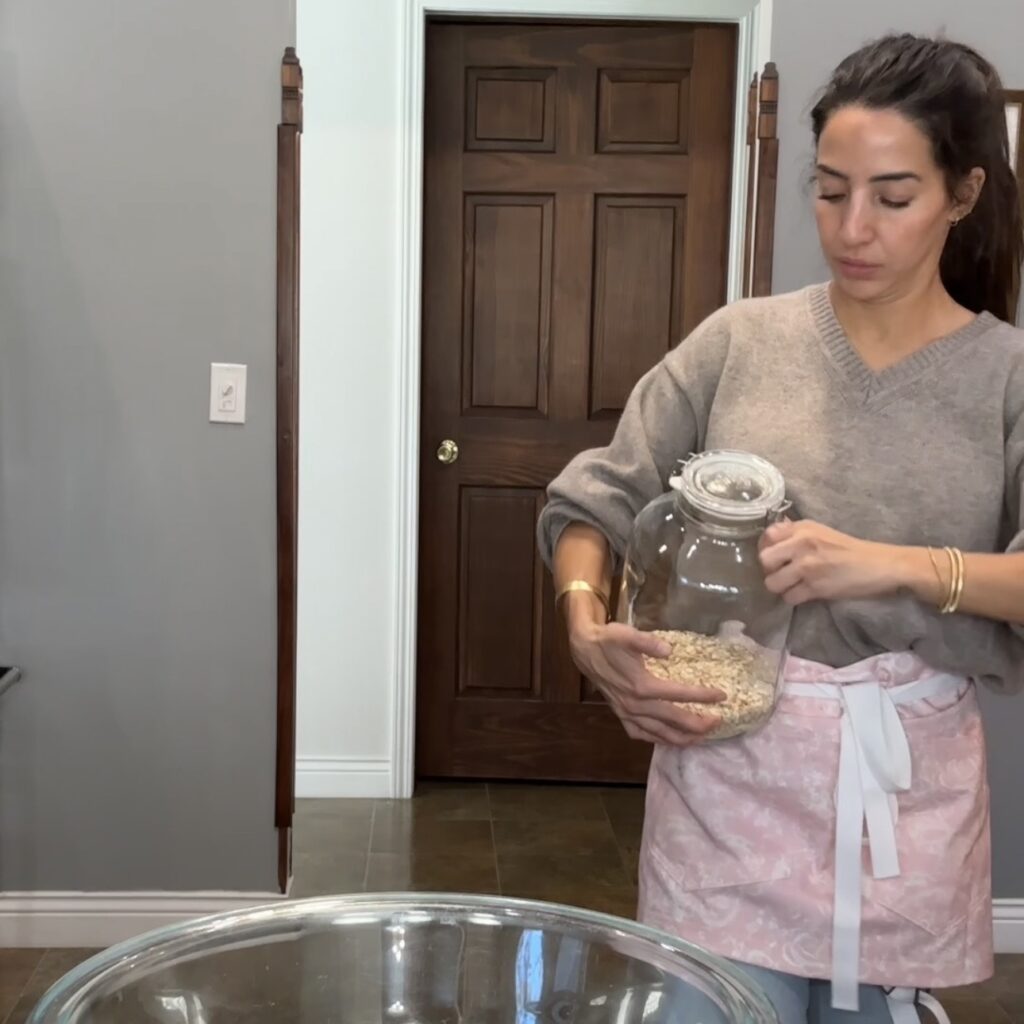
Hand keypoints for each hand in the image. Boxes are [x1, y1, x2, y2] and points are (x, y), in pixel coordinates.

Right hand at [565, 598, 723, 746]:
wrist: (584, 650)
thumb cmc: (609, 640)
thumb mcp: (626, 634)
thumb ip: (647, 642)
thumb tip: (669, 650)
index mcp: (641, 685)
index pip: (680, 694)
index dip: (703, 696)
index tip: (721, 696)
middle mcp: (636, 705)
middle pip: (674, 720)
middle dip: (699, 724)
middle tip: (719, 722)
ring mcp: (627, 713)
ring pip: (659, 733)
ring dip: (682, 738)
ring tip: (701, 738)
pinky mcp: (620, 716)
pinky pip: (642, 735)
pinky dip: (658, 740)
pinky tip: (668, 740)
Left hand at [759, 520, 897, 605]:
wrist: (881, 565)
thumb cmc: (851, 549)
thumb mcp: (822, 532)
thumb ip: (796, 533)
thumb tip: (772, 535)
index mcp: (804, 527)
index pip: (767, 535)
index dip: (767, 547)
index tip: (777, 555)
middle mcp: (802, 544)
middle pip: (764, 560)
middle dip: (770, 569)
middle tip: (782, 572)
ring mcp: (807, 566)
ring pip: (772, 582)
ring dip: (781, 587)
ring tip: (793, 585)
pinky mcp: (815, 588)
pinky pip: (789, 597)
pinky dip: (794, 598)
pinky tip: (804, 593)